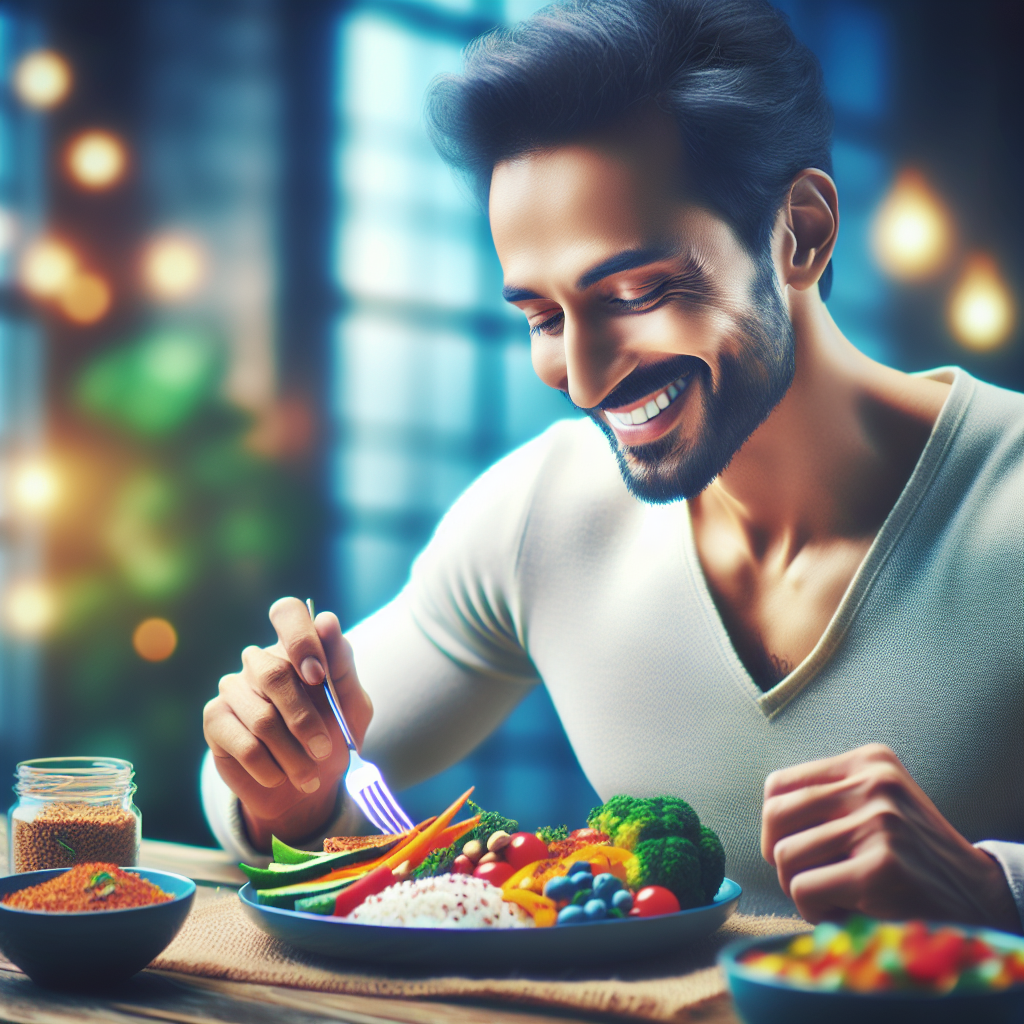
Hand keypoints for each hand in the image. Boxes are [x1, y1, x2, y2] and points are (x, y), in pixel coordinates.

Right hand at [203, 597, 372, 850]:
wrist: (305, 788)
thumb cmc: (333, 738)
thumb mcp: (352, 705)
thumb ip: (342, 666)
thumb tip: (326, 620)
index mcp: (296, 648)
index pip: (288, 613)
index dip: (301, 640)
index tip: (317, 676)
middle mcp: (261, 661)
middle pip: (274, 673)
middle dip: (305, 720)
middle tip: (324, 750)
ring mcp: (234, 688)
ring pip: (262, 717)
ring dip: (292, 754)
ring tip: (308, 775)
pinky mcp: (216, 719)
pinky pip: (244, 744)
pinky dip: (270, 768)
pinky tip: (279, 776)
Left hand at [761, 743, 1019, 932]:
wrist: (980, 900)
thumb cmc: (911, 859)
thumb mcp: (876, 807)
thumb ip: (827, 799)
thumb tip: (765, 818)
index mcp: (869, 761)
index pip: (778, 785)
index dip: (775, 826)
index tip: (797, 848)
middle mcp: (873, 783)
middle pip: (775, 817)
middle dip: (780, 856)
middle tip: (807, 878)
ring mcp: (879, 823)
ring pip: (786, 856)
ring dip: (802, 889)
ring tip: (838, 896)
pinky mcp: (881, 868)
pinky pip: (803, 890)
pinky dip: (814, 911)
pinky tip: (847, 913)